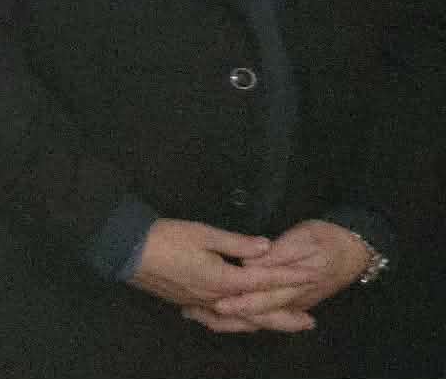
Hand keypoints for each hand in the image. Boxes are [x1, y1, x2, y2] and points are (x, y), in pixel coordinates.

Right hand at [129, 219, 314, 320]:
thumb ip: (237, 243)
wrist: (126, 250)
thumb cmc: (165, 238)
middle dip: (285, 316)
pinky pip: (218, 320)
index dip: (291, 276)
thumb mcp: (203, 234)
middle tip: (310, 322)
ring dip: (263, 323)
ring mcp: (200, 305)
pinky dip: (233, 323)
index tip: (313, 275)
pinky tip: (237, 322)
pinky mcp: (187, 304)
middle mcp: (216, 299)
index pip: (265, 280)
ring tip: (282, 325)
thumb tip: (267, 247)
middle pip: (257, 312)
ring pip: (239, 321)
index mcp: (224, 280)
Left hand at [186, 220, 371, 332]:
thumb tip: (252, 260)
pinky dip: (249, 316)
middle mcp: (294, 298)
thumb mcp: (304, 239)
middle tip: (201, 312)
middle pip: (260, 312)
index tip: (217, 302)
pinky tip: (228, 313)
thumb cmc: (328, 239)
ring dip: (236, 318)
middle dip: (231, 314)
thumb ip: (278, 253)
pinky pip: (269, 313)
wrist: (357, 249)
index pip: (264, 296)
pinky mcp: (294, 300)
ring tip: (205, 315)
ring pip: (263, 317)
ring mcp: (295, 302)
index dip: (240, 301)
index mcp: (296, 283)